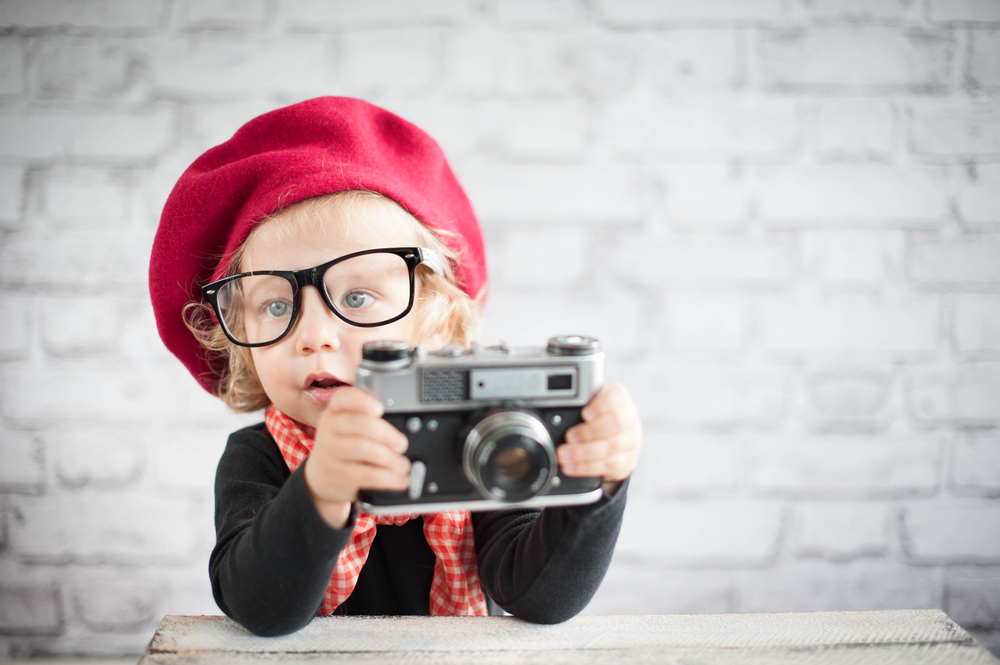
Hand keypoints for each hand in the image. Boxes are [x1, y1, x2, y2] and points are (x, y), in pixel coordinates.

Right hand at [303, 387, 410, 528]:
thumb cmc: (344, 444)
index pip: (343, 398)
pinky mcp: (337, 474)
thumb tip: (403, 424)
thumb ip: (369, 418)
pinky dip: (387, 478)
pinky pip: (365, 474)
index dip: (361, 402)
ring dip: (389, 458)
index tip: (379, 409)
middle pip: (358, 425)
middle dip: (386, 434)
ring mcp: (331, 452)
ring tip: (403, 464)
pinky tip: (399, 479)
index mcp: (336, 411)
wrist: (322, 476)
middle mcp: (330, 428)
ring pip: (362, 449)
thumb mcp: (349, 426)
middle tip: (402, 444)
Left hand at [556, 383, 641, 495]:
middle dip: (589, 431)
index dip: (601, 405)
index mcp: (619, 398)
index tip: (585, 413)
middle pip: (615, 423)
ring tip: (564, 455)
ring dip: (584, 452)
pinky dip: (587, 467)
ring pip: (611, 446)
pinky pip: (608, 464)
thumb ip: (576, 406)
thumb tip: (544, 410)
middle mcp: (628, 417)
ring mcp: (631, 439)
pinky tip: (572, 467)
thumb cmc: (597, 421)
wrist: (616, 444)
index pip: (616, 395)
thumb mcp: (590, 407)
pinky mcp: (627, 460)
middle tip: (569, 437)